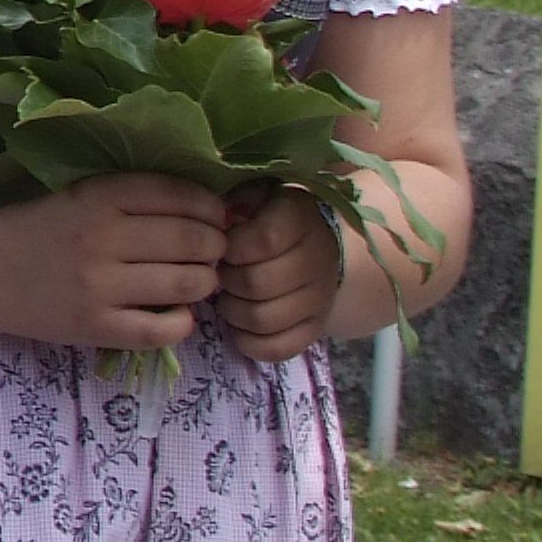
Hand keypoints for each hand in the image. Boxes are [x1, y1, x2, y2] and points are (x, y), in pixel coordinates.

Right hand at [0, 176, 231, 352]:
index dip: (212, 207)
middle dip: (216, 246)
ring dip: (205, 282)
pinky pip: (164, 330)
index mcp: (100, 197)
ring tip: (194, 280)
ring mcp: (99, 287)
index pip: (181, 195)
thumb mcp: (88, 195)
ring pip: (188, 284)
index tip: (216, 217)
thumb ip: (143, 197)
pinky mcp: (96, 327)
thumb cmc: (49, 228)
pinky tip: (175, 313)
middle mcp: (101, 239)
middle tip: (210, 252)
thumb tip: (220, 212)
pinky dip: (183, 322)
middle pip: (193, 240)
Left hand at [213, 187, 344, 363]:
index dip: (231, 248)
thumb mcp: (257, 193)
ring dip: (233, 311)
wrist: (318, 249)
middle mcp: (317, 258)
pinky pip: (275, 348)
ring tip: (229, 297)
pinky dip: (248, 341)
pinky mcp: (314, 330)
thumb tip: (226, 212)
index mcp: (300, 218)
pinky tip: (240, 324)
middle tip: (222, 274)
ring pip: (263, 319)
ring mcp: (320, 298)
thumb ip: (239, 195)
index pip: (264, 239)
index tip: (222, 247)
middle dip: (227, 281)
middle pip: (257, 283)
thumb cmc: (269, 218)